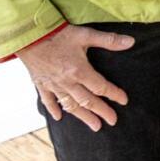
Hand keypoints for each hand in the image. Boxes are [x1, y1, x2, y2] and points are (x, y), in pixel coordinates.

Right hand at [18, 25, 133, 131]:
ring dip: (83, 116)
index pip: (101, 87)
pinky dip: (54, 110)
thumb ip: (108, 40)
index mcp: (79, 71)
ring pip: (70, 105)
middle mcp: (67, 82)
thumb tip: (130, 42)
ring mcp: (53, 85)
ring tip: (94, 126)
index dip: (114, 94)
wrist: (28, 36)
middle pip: (87, 101)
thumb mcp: (85, 34)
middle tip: (112, 121)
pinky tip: (59, 118)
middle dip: (101, 111)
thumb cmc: (57, 34)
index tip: (124, 101)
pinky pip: (48, 101)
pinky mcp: (40, 84)